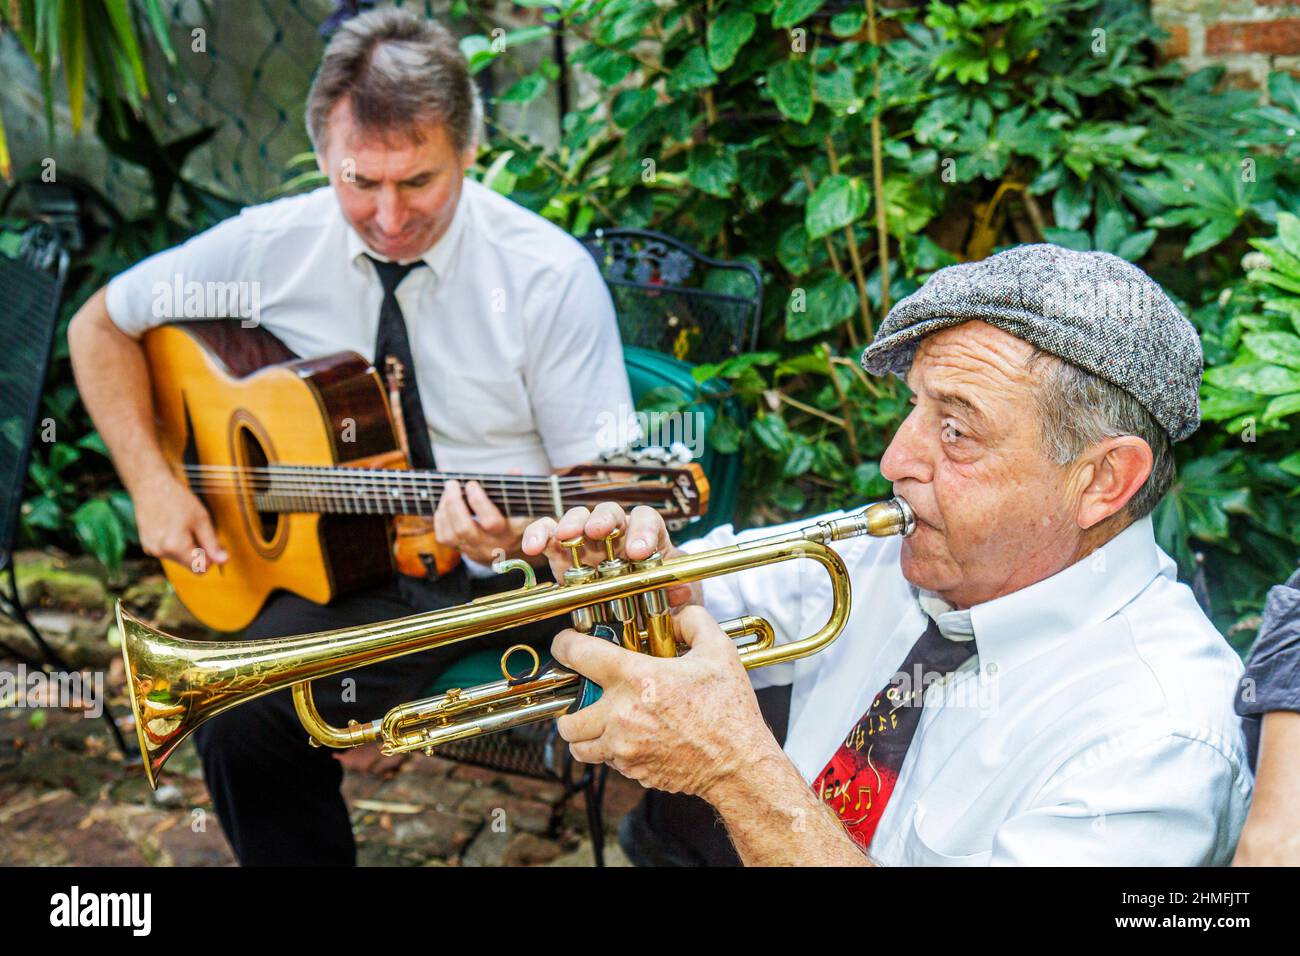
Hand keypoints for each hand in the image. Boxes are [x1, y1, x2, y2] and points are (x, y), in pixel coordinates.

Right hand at [133, 473, 226, 570]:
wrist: (150, 485)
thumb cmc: (177, 499)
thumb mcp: (201, 519)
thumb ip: (212, 543)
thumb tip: (224, 561)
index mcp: (175, 547)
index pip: (200, 568)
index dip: (211, 558)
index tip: (214, 543)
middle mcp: (160, 552)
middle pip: (189, 565)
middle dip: (199, 552)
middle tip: (201, 530)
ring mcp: (151, 549)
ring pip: (179, 559)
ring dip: (187, 548)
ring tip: (185, 526)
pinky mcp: (146, 545)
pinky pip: (168, 552)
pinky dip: (175, 544)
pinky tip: (174, 527)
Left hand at [433, 479, 529, 564]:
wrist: (517, 548)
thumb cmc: (522, 521)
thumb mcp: (528, 507)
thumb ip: (522, 490)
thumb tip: (514, 471)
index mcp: (510, 533)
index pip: (492, 522)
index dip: (478, 502)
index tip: (472, 484)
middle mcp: (492, 545)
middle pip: (464, 529)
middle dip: (454, 503)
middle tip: (452, 484)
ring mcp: (477, 551)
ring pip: (451, 534)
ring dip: (445, 510)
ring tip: (448, 492)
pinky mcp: (466, 552)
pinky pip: (445, 539)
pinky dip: (441, 520)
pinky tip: (444, 506)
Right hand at [520, 502, 699, 608]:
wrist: (637, 614)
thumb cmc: (657, 596)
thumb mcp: (675, 598)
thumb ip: (679, 593)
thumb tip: (680, 589)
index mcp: (647, 537)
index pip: (646, 520)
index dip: (642, 531)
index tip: (639, 551)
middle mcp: (616, 534)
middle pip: (610, 512)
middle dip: (604, 520)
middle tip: (598, 532)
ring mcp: (587, 541)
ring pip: (579, 518)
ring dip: (571, 523)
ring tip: (565, 536)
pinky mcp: (561, 553)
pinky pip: (548, 535)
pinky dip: (539, 535)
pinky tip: (532, 546)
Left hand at [552, 605, 777, 799]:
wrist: (738, 764)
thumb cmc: (729, 711)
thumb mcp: (718, 652)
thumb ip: (693, 621)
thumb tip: (676, 614)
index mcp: (637, 678)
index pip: (578, 655)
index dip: (564, 644)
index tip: (565, 644)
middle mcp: (622, 715)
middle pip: (567, 715)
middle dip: (571, 703)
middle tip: (586, 694)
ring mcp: (624, 747)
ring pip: (578, 745)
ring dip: (583, 732)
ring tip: (599, 721)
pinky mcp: (632, 770)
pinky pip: (605, 760)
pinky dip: (608, 749)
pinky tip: (630, 737)